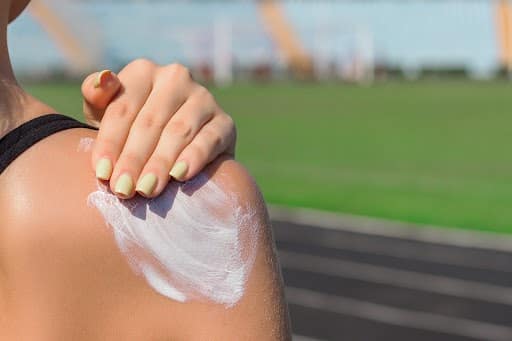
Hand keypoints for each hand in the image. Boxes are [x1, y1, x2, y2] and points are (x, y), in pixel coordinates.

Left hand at [81, 59, 235, 198]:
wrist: (175, 148)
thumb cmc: (131, 131)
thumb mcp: (104, 113)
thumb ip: (95, 95)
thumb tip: (102, 78)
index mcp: (143, 72)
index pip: (123, 108)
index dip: (110, 142)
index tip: (101, 173)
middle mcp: (176, 78)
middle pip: (150, 122)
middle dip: (134, 159)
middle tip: (123, 190)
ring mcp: (204, 98)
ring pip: (179, 131)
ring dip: (160, 162)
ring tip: (146, 190)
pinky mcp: (225, 122)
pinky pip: (210, 139)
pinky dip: (194, 157)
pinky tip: (180, 175)